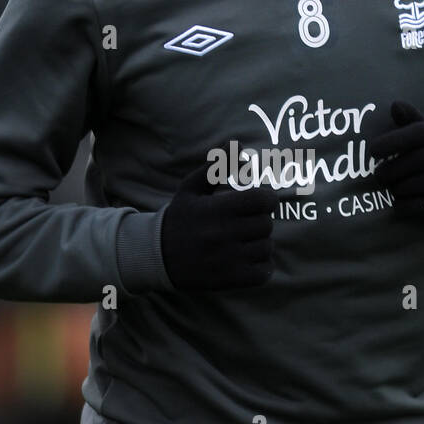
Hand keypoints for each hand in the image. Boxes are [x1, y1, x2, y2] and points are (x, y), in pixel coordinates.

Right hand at [160, 154, 275, 290]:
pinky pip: (264, 273)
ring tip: (244, 241)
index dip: (266, 198)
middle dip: (259, 221)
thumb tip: (238, 144)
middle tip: (245, 222)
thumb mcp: (192, 188)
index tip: (258, 201)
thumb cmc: (180, 217)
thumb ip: (217, 166)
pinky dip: (262, 267)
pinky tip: (248, 259)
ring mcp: (228, 259)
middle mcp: (224, 234)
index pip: (264, 200)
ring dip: (260, 243)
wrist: (156, 256)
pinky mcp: (230, 279)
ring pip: (266, 248)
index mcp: (217, 209)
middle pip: (266, 224)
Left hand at [368, 101, 423, 229]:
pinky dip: (411, 206)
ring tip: (391, 189)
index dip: (394, 140)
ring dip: (402, 187)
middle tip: (379, 176)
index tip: (373, 150)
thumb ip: (414, 123)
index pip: (421, 132)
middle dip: (394, 169)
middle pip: (421, 159)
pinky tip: (399, 206)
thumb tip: (394, 105)